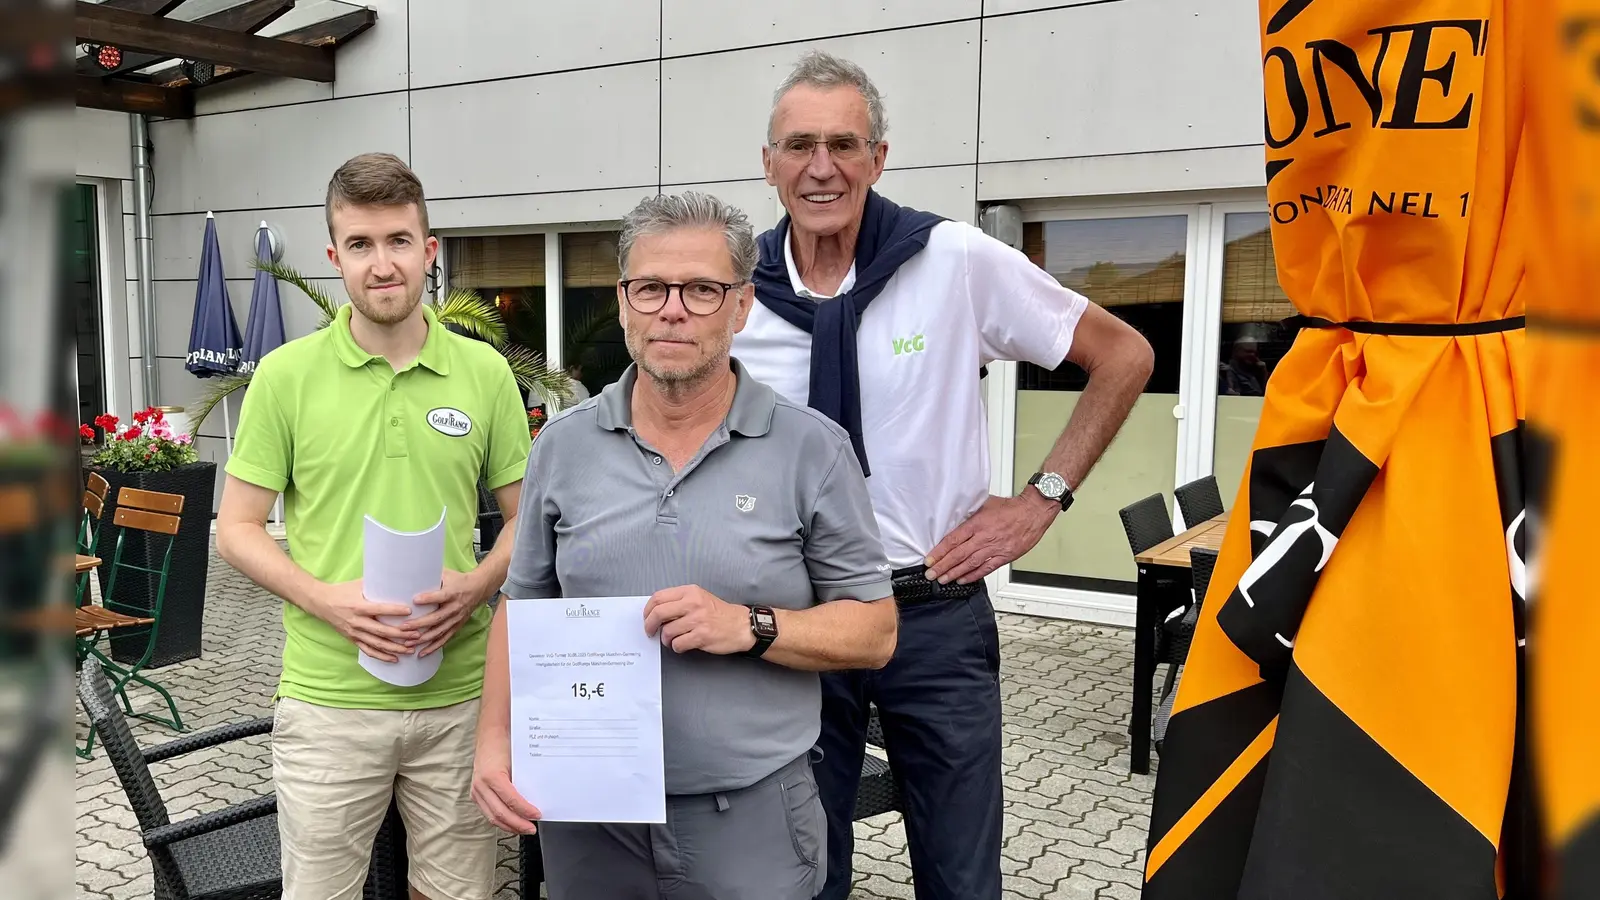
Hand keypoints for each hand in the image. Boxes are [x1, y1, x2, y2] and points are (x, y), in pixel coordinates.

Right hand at [306, 579, 418, 662]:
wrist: (321, 603)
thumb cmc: (343, 590)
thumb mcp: (359, 584)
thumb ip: (377, 583)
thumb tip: (399, 578)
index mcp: (358, 606)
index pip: (379, 609)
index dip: (394, 611)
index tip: (409, 611)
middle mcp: (356, 621)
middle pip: (381, 631)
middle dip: (400, 634)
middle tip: (417, 635)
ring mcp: (354, 632)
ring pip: (377, 644)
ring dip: (394, 648)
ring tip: (410, 650)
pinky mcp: (352, 639)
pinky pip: (368, 650)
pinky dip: (382, 656)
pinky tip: (395, 659)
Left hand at [410, 569, 485, 656]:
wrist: (479, 588)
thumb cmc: (458, 579)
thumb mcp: (447, 574)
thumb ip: (431, 576)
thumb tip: (410, 573)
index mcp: (453, 592)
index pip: (440, 596)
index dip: (429, 598)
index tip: (415, 600)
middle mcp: (455, 607)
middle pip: (437, 618)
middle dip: (419, 624)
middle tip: (403, 627)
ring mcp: (456, 619)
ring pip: (439, 631)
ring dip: (423, 639)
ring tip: (408, 643)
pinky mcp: (456, 627)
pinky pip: (444, 639)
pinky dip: (433, 647)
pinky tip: (421, 653)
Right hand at [471, 735, 540, 834]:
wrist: (490, 736)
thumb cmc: (504, 745)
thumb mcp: (516, 762)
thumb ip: (523, 780)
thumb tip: (537, 798)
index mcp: (492, 776)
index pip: (511, 800)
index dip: (525, 811)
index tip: (537, 815)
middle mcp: (481, 785)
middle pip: (500, 813)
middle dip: (518, 824)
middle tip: (532, 828)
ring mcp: (476, 791)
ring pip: (492, 817)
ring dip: (509, 826)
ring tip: (523, 829)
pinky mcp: (475, 794)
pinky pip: (487, 813)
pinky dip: (500, 820)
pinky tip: (511, 823)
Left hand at [643, 585, 755, 654]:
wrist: (741, 625)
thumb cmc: (719, 613)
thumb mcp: (699, 598)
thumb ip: (679, 602)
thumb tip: (656, 613)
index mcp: (690, 592)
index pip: (658, 597)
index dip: (648, 610)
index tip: (647, 618)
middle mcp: (693, 604)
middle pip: (659, 613)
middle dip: (650, 625)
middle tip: (650, 632)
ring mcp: (698, 620)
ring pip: (667, 631)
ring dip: (666, 639)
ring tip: (672, 640)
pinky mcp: (702, 636)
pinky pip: (678, 644)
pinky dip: (676, 647)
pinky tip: (682, 645)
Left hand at [925, 493, 1058, 584]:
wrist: (1033, 512)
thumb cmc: (1011, 508)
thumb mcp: (985, 504)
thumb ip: (970, 513)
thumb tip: (956, 517)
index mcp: (977, 524)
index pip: (953, 540)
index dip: (939, 552)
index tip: (930, 559)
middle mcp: (984, 538)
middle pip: (958, 554)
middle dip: (942, 566)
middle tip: (931, 574)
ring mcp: (994, 549)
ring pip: (970, 564)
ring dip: (954, 573)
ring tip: (943, 580)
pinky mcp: (1004, 556)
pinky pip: (986, 568)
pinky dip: (973, 576)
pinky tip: (963, 580)